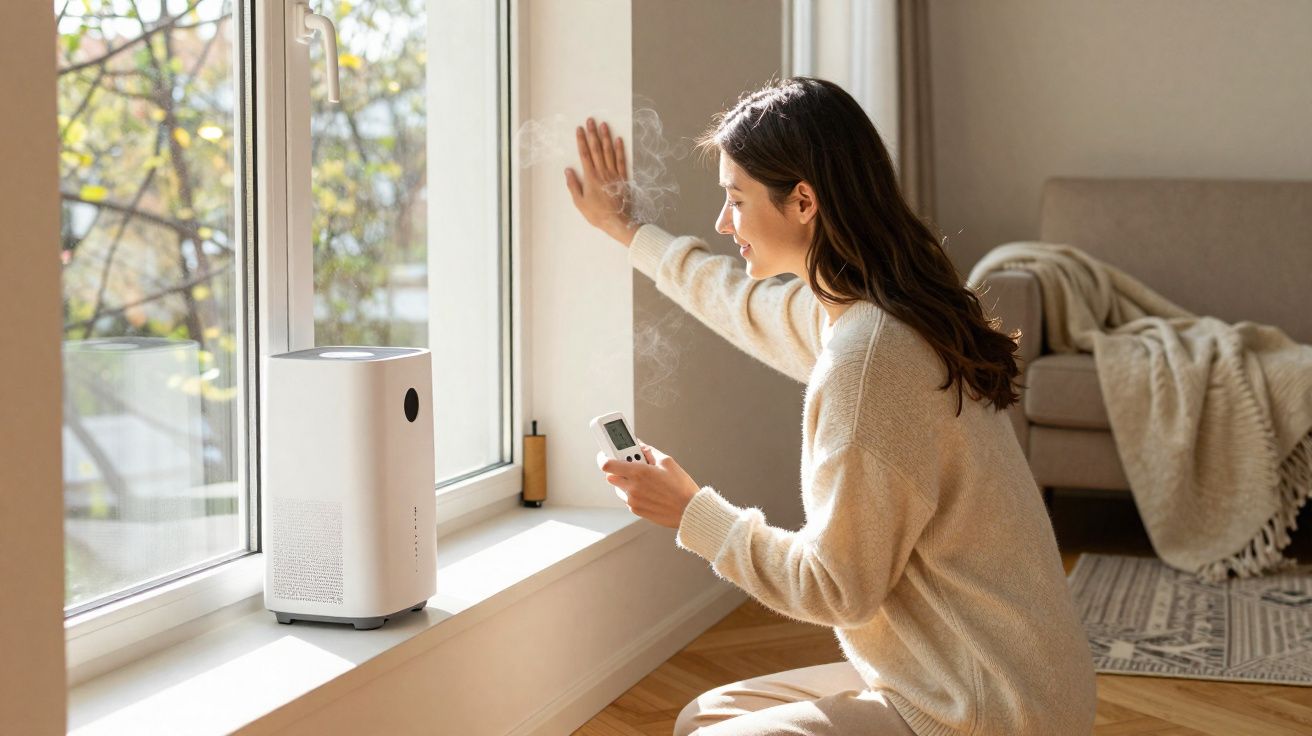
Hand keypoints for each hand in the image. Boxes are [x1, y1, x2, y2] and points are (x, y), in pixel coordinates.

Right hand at [565, 117, 639, 246]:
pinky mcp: (622, 178)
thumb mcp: (580, 202)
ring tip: (604, 125)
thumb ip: (573, 185)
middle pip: (596, 149)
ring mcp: (613, 174)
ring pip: (609, 151)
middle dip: (593, 134)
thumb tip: (568, 171)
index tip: (579, 129)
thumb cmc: (597, 214)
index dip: (581, 141)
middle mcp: (602, 172)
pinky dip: (620, 149)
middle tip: (591, 120)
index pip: (584, 154)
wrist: (618, 221)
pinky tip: (618, 140)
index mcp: (590, 177)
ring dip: (606, 137)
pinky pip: (621, 160)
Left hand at [596, 442, 699, 528]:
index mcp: (638, 472)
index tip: (606, 454)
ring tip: (644, 480)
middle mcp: (632, 487)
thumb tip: (639, 445)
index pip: (607, 464)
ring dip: (626, 481)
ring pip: (618, 488)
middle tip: (630, 465)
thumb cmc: (681, 487)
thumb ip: (649, 452)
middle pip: (610, 476)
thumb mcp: (667, 462)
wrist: (688, 511)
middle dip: (618, 469)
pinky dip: (633, 492)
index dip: (604, 458)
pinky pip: (627, 498)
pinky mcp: (636, 510)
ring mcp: (632, 501)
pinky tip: (648, 490)